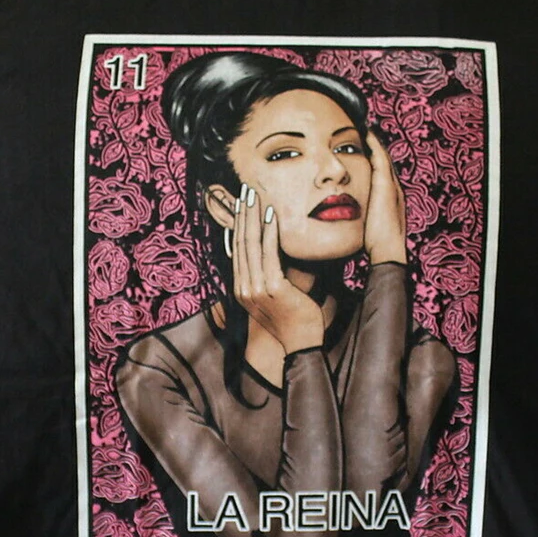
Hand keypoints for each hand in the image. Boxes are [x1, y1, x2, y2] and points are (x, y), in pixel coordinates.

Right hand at [232, 183, 324, 354]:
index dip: (238, 226)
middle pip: (240, 244)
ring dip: (252, 218)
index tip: (241, 206)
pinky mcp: (272, 289)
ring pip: (250, 245)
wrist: (300, 344)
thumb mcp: (276, 296)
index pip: (237, 251)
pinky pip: (268, 255)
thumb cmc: (294, 320)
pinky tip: (271, 216)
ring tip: (255, 196)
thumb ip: (271, 276)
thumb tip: (277, 253)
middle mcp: (243, 288)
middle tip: (245, 192)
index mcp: (242, 290)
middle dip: (242, 215)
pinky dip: (269, 233)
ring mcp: (255, 289)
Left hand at [363, 130, 407, 265]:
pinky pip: (380, 158)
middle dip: (375, 147)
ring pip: (383, 156)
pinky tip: (365, 133)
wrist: (388, 253)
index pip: (381, 174)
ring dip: (374, 141)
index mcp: (389, 198)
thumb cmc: (374, 246)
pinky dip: (374, 144)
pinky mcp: (386, 186)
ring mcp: (391, 186)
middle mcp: (394, 189)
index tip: (363, 150)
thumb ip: (358, 219)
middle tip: (365, 130)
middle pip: (384, 161)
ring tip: (364, 127)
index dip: (373, 160)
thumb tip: (342, 220)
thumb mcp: (366, 228)